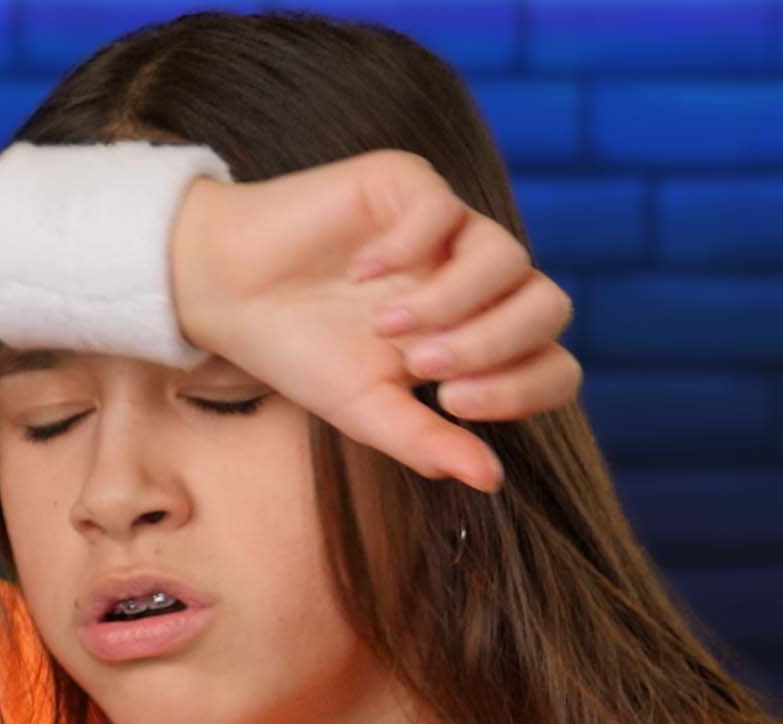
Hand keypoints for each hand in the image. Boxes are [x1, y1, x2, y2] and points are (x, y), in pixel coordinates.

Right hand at [170, 148, 579, 492]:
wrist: (230, 294)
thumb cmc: (302, 353)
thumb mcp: (366, 410)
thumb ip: (428, 442)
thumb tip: (490, 480)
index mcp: (481, 340)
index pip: (551, 364)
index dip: (524, 388)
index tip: (452, 403)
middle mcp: (478, 283)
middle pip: (548, 305)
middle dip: (493, 343)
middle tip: (425, 367)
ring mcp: (449, 231)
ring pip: (506, 255)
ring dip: (451, 301)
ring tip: (386, 326)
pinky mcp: (410, 184)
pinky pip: (444, 208)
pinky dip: (407, 246)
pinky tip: (359, 271)